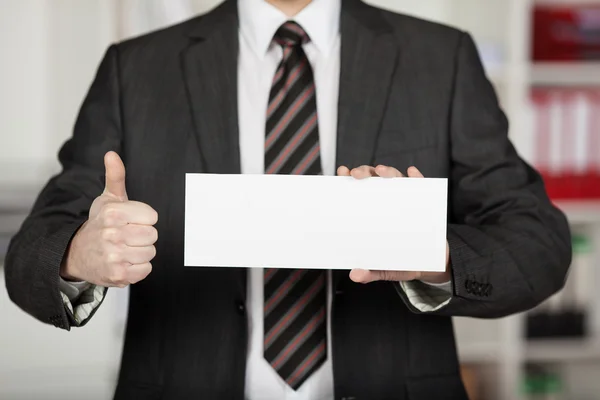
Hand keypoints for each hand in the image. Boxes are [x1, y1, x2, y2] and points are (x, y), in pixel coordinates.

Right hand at [60, 152, 158, 287]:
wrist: (76, 254)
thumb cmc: (99, 224)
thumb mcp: (107, 199)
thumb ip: (115, 176)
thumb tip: (111, 154)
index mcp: (112, 213)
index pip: (152, 216)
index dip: (144, 218)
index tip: (130, 220)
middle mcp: (112, 234)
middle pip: (153, 235)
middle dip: (143, 235)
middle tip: (127, 236)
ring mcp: (114, 256)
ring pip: (150, 252)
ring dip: (141, 252)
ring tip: (124, 248)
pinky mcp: (118, 275)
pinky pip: (146, 269)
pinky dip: (138, 267)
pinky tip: (124, 261)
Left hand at [337, 165, 450, 284]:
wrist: (433, 264)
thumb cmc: (405, 261)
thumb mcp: (387, 268)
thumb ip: (372, 271)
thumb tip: (355, 275)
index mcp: (374, 212)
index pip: (359, 192)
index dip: (349, 180)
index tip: (341, 173)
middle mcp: (388, 200)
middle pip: (374, 179)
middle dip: (365, 171)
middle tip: (358, 174)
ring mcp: (407, 198)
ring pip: (396, 178)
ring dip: (388, 171)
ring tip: (382, 172)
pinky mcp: (426, 201)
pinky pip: (422, 184)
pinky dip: (417, 177)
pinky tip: (412, 174)